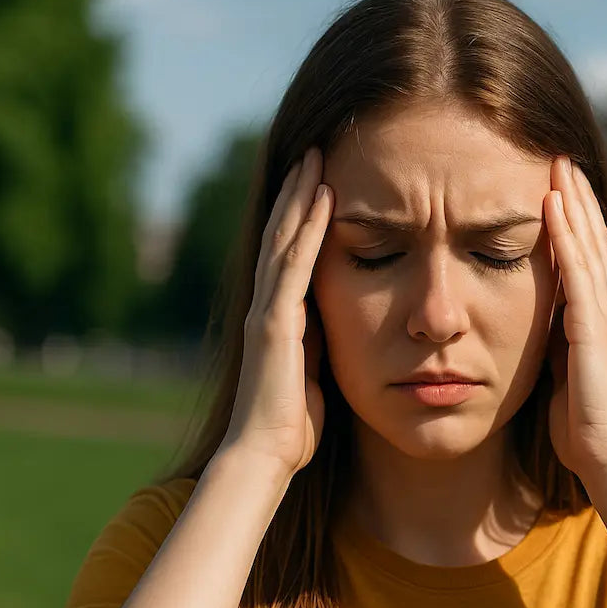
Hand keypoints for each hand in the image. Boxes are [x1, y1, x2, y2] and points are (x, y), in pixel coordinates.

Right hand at [220, 146, 333, 476]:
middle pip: (282, 235)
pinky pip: (295, 266)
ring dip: (300, 197)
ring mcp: (267, 311)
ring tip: (315, 157)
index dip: (300, 217)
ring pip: (284, 240)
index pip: (289, 255)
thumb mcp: (314, 375)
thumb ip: (319, 346)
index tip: (319, 182)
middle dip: (297, 192)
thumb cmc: (291, 427)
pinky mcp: (275, 323)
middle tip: (314, 150)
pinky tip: (323, 198)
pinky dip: (309, 230)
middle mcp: (267, 306)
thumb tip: (341, 328)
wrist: (265, 456)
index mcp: (278, 318)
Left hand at [543, 156, 606, 482]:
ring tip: (559, 167)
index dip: (572, 222)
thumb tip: (536, 333)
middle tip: (560, 159)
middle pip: (588, 241)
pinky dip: (564, 237)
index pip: (582, 258)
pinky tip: (552, 207)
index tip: (555, 188)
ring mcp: (599, 316)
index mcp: (590, 320)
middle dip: (575, 199)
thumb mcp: (560, 375)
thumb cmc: (580, 426)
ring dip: (572, 205)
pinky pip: (576, 272)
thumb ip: (554, 348)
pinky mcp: (591, 327)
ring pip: (586, 246)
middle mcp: (600, 310)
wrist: (606, 454)